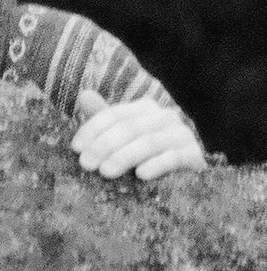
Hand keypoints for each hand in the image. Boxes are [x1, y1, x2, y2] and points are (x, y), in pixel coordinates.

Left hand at [70, 90, 205, 179]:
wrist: (185, 176)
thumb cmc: (144, 154)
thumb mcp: (121, 136)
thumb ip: (103, 117)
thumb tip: (83, 94)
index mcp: (144, 108)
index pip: (114, 114)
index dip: (92, 130)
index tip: (76, 148)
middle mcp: (164, 116)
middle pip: (128, 128)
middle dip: (104, 146)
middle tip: (86, 164)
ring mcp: (182, 134)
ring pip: (148, 142)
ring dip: (124, 157)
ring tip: (105, 172)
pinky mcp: (194, 154)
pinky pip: (173, 158)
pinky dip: (156, 165)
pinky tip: (140, 175)